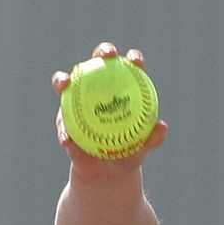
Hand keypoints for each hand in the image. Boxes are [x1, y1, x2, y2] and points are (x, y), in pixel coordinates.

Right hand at [52, 42, 167, 173]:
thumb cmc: (127, 154)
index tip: (135, 60)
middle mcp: (97, 89)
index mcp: (120, 91)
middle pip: (98, 62)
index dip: (132, 58)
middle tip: (106, 55)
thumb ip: (153, 138)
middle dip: (102, 51)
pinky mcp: (64, 120)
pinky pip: (61, 122)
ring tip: (65, 84)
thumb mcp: (141, 148)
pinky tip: (67, 138)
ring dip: (63, 80)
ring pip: (66, 84)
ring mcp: (77, 102)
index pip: (128, 68)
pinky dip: (63, 129)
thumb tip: (161, 127)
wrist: (108, 173)